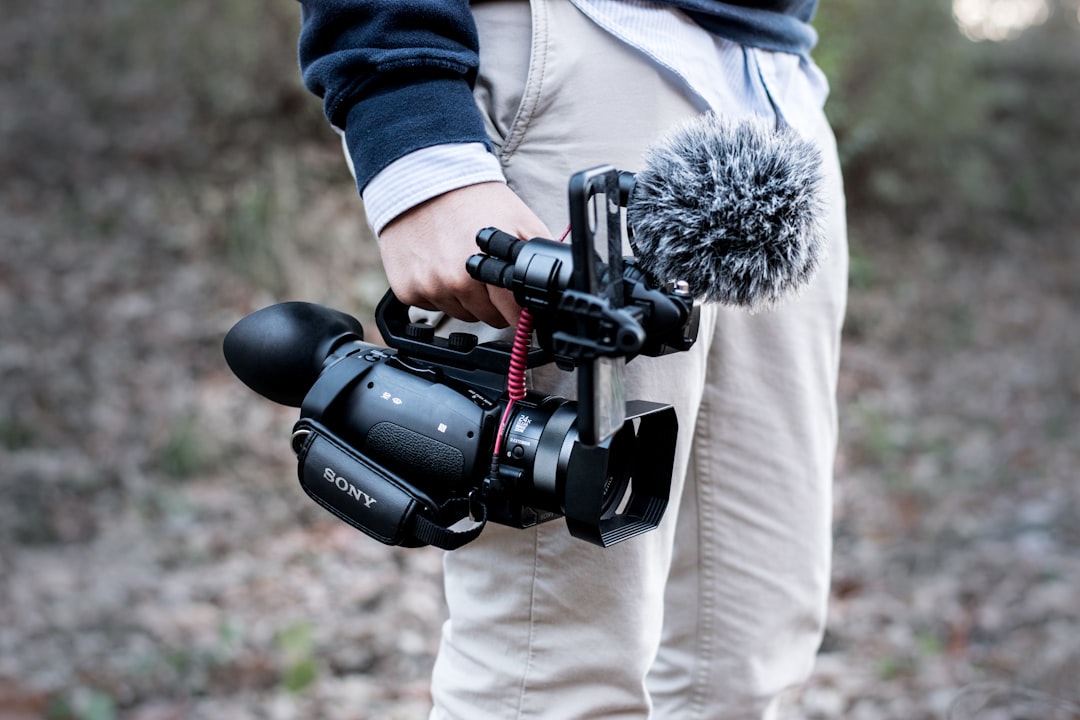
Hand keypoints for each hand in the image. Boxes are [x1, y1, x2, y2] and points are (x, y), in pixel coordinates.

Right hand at [376, 182, 551, 327]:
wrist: (423, 180)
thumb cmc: (472, 198)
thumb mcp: (520, 220)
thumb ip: (538, 255)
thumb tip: (555, 284)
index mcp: (488, 269)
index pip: (514, 316)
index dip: (520, 309)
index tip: (518, 301)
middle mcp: (455, 282)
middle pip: (488, 319)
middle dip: (493, 301)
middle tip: (488, 272)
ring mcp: (428, 287)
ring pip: (460, 314)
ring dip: (464, 297)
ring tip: (461, 264)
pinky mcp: (406, 289)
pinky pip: (431, 307)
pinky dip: (436, 291)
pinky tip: (438, 265)